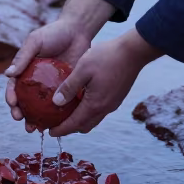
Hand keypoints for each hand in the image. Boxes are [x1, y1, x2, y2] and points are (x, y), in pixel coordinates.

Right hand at [4, 17, 94, 130]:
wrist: (78, 31)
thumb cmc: (53, 33)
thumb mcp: (35, 41)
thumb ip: (22, 57)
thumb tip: (7, 74)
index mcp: (25, 71)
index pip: (14, 87)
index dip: (11, 98)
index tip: (12, 105)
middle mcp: (35, 82)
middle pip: (25, 102)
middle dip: (21, 114)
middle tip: (23, 121)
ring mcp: (50, 87)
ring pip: (41, 108)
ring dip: (36, 120)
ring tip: (36, 129)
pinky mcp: (66, 89)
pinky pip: (60, 105)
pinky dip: (57, 116)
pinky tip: (57, 124)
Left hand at [46, 28, 162, 136]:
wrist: (134, 51)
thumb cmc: (107, 57)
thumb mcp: (83, 69)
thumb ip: (69, 87)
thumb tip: (56, 103)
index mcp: (95, 104)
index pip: (74, 124)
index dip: (61, 129)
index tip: (49, 132)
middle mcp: (105, 108)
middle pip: (84, 126)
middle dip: (70, 128)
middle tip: (56, 123)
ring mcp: (113, 104)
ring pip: (93, 119)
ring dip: (80, 120)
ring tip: (67, 112)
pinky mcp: (117, 97)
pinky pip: (100, 111)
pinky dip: (88, 112)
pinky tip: (82, 100)